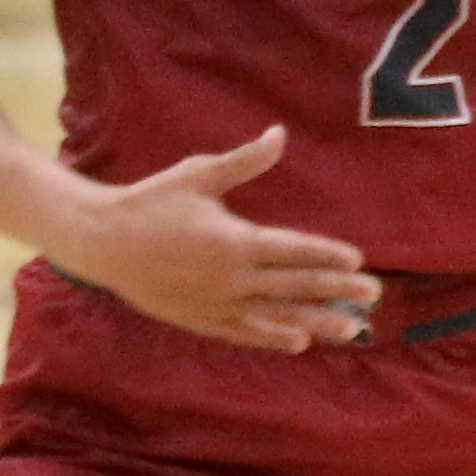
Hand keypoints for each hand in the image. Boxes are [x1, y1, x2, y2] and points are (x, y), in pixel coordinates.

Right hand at [49, 126, 380, 352]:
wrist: (101, 242)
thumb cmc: (151, 202)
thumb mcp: (198, 174)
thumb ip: (245, 161)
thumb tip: (279, 133)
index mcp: (234, 240)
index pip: (293, 250)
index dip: (328, 257)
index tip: (358, 262)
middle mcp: (231, 277)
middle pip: (296, 286)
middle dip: (338, 291)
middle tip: (374, 296)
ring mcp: (217, 303)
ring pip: (278, 316)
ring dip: (319, 322)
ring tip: (354, 329)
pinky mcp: (201, 320)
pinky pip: (246, 333)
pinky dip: (274, 338)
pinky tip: (301, 342)